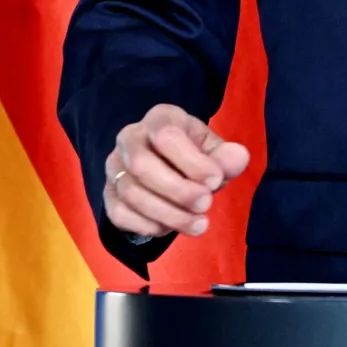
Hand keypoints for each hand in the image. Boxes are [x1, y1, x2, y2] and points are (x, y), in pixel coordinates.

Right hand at [104, 104, 251, 239]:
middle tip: (206, 204)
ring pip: (131, 193)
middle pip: (141, 164)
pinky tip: (170, 228)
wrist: (167, 166)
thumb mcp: (214, 151)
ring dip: (168, 213)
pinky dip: (147, 225)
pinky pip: (120, 214)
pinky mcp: (108, 193)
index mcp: (160, 118)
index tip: (216, 180)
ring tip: (198, 224)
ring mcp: (115, 166)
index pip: (165, 135)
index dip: (191, 161)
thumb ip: (227, 157)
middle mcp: (130, 138)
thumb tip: (238, 158)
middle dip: (177, 190)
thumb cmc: (193, 156)